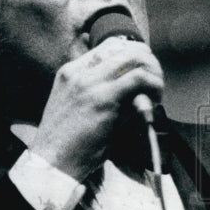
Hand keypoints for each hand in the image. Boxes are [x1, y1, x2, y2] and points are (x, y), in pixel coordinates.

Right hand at [30, 37, 163, 180]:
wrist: (52, 162)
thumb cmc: (67, 143)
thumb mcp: (76, 108)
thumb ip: (99, 92)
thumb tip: (134, 91)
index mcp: (70, 72)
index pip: (109, 46)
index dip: (133, 54)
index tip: (145, 70)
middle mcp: (80, 72)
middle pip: (125, 49)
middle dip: (148, 62)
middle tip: (156, 82)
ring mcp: (91, 83)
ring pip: (134, 59)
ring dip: (153, 73)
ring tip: (157, 93)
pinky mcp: (104, 99)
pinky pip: (138, 79)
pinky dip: (153, 85)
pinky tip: (156, 100)